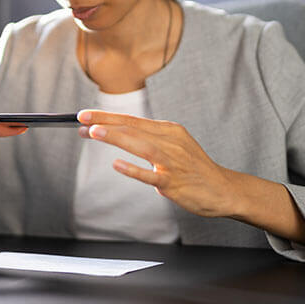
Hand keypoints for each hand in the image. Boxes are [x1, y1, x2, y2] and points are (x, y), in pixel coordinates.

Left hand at [76, 110, 235, 217]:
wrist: (223, 189)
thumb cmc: (194, 168)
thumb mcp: (175, 145)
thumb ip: (148, 140)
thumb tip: (115, 135)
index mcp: (169, 130)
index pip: (132, 120)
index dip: (107, 116)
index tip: (85, 114)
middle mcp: (170, 141)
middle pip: (133, 128)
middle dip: (105, 122)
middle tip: (81, 119)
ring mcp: (173, 162)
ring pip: (140, 145)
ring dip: (116, 137)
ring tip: (94, 132)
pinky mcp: (174, 182)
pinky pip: (151, 175)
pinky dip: (133, 169)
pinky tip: (117, 164)